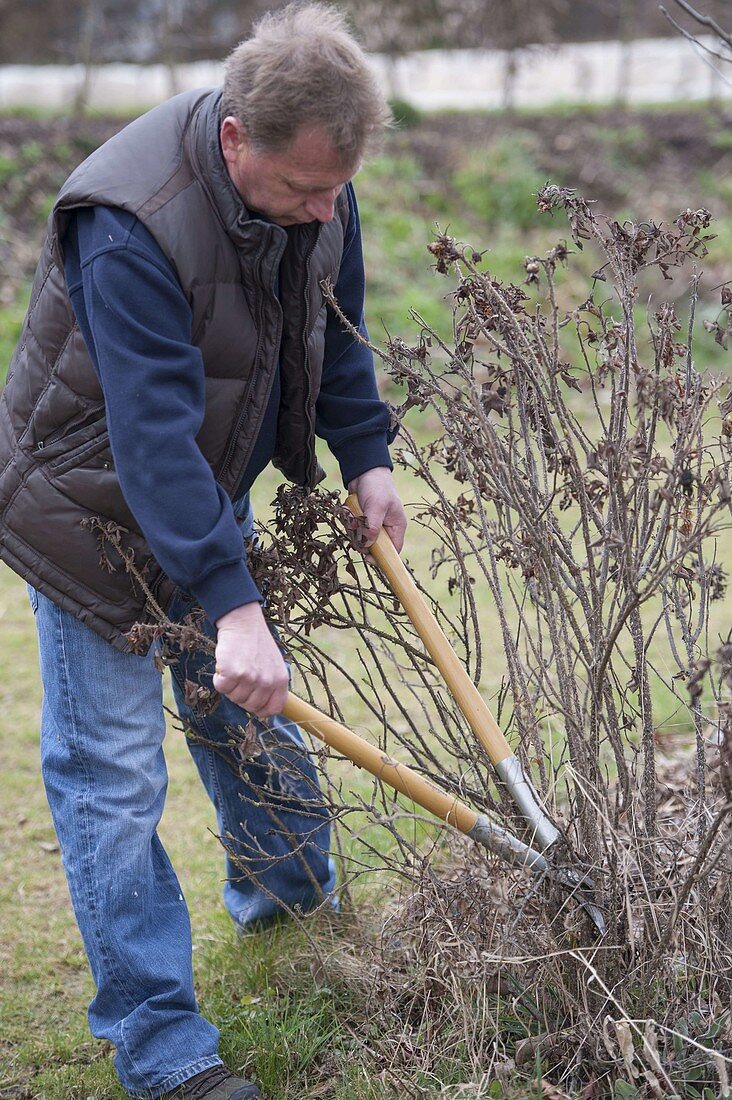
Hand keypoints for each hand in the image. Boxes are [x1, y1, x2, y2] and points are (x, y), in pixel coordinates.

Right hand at [213, 602, 288, 718]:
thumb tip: (265, 710)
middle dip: (242, 695)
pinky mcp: (232, 673)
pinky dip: (219, 678)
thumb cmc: (257, 643)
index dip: (260, 708)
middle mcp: (267, 681)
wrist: (244, 623)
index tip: (252, 701)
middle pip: (250, 706)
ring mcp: (250, 678)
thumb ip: (272, 686)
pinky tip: (225, 665)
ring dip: (230, 686)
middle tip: (241, 677)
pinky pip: (221, 688)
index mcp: (280, 680)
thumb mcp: (274, 665)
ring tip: (235, 667)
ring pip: (234, 698)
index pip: (273, 709)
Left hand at [348, 466, 406, 552]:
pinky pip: (352, 529)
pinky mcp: (361, 520)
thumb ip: (373, 526)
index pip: (393, 550)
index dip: (382, 558)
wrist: (364, 471)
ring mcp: (372, 524)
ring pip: (360, 539)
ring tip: (352, 513)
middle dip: (361, 539)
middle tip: (356, 528)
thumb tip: (367, 545)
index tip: (368, 557)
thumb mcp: (377, 505)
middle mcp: (385, 528)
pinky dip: (348, 522)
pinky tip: (348, 511)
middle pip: (373, 547)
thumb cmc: (377, 486)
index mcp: (396, 527)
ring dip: (353, 528)